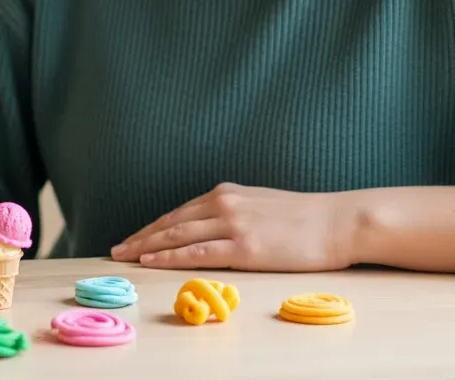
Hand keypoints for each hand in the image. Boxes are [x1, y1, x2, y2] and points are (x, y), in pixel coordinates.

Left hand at [110, 182, 357, 271]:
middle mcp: (224, 203)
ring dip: (147, 247)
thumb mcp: (261, 204)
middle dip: (141, 237)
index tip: (133, 238)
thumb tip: (214, 226)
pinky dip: (170, 257)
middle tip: (117, 250)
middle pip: (171, 222)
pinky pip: (197, 252)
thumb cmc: (306, 218)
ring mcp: (233, 224)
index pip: (179, 212)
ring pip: (177, 236)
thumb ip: (235, 212)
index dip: (153, 227)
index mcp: (227, 192)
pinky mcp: (244, 247)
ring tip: (125, 258)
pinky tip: (151, 262)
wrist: (338, 221)